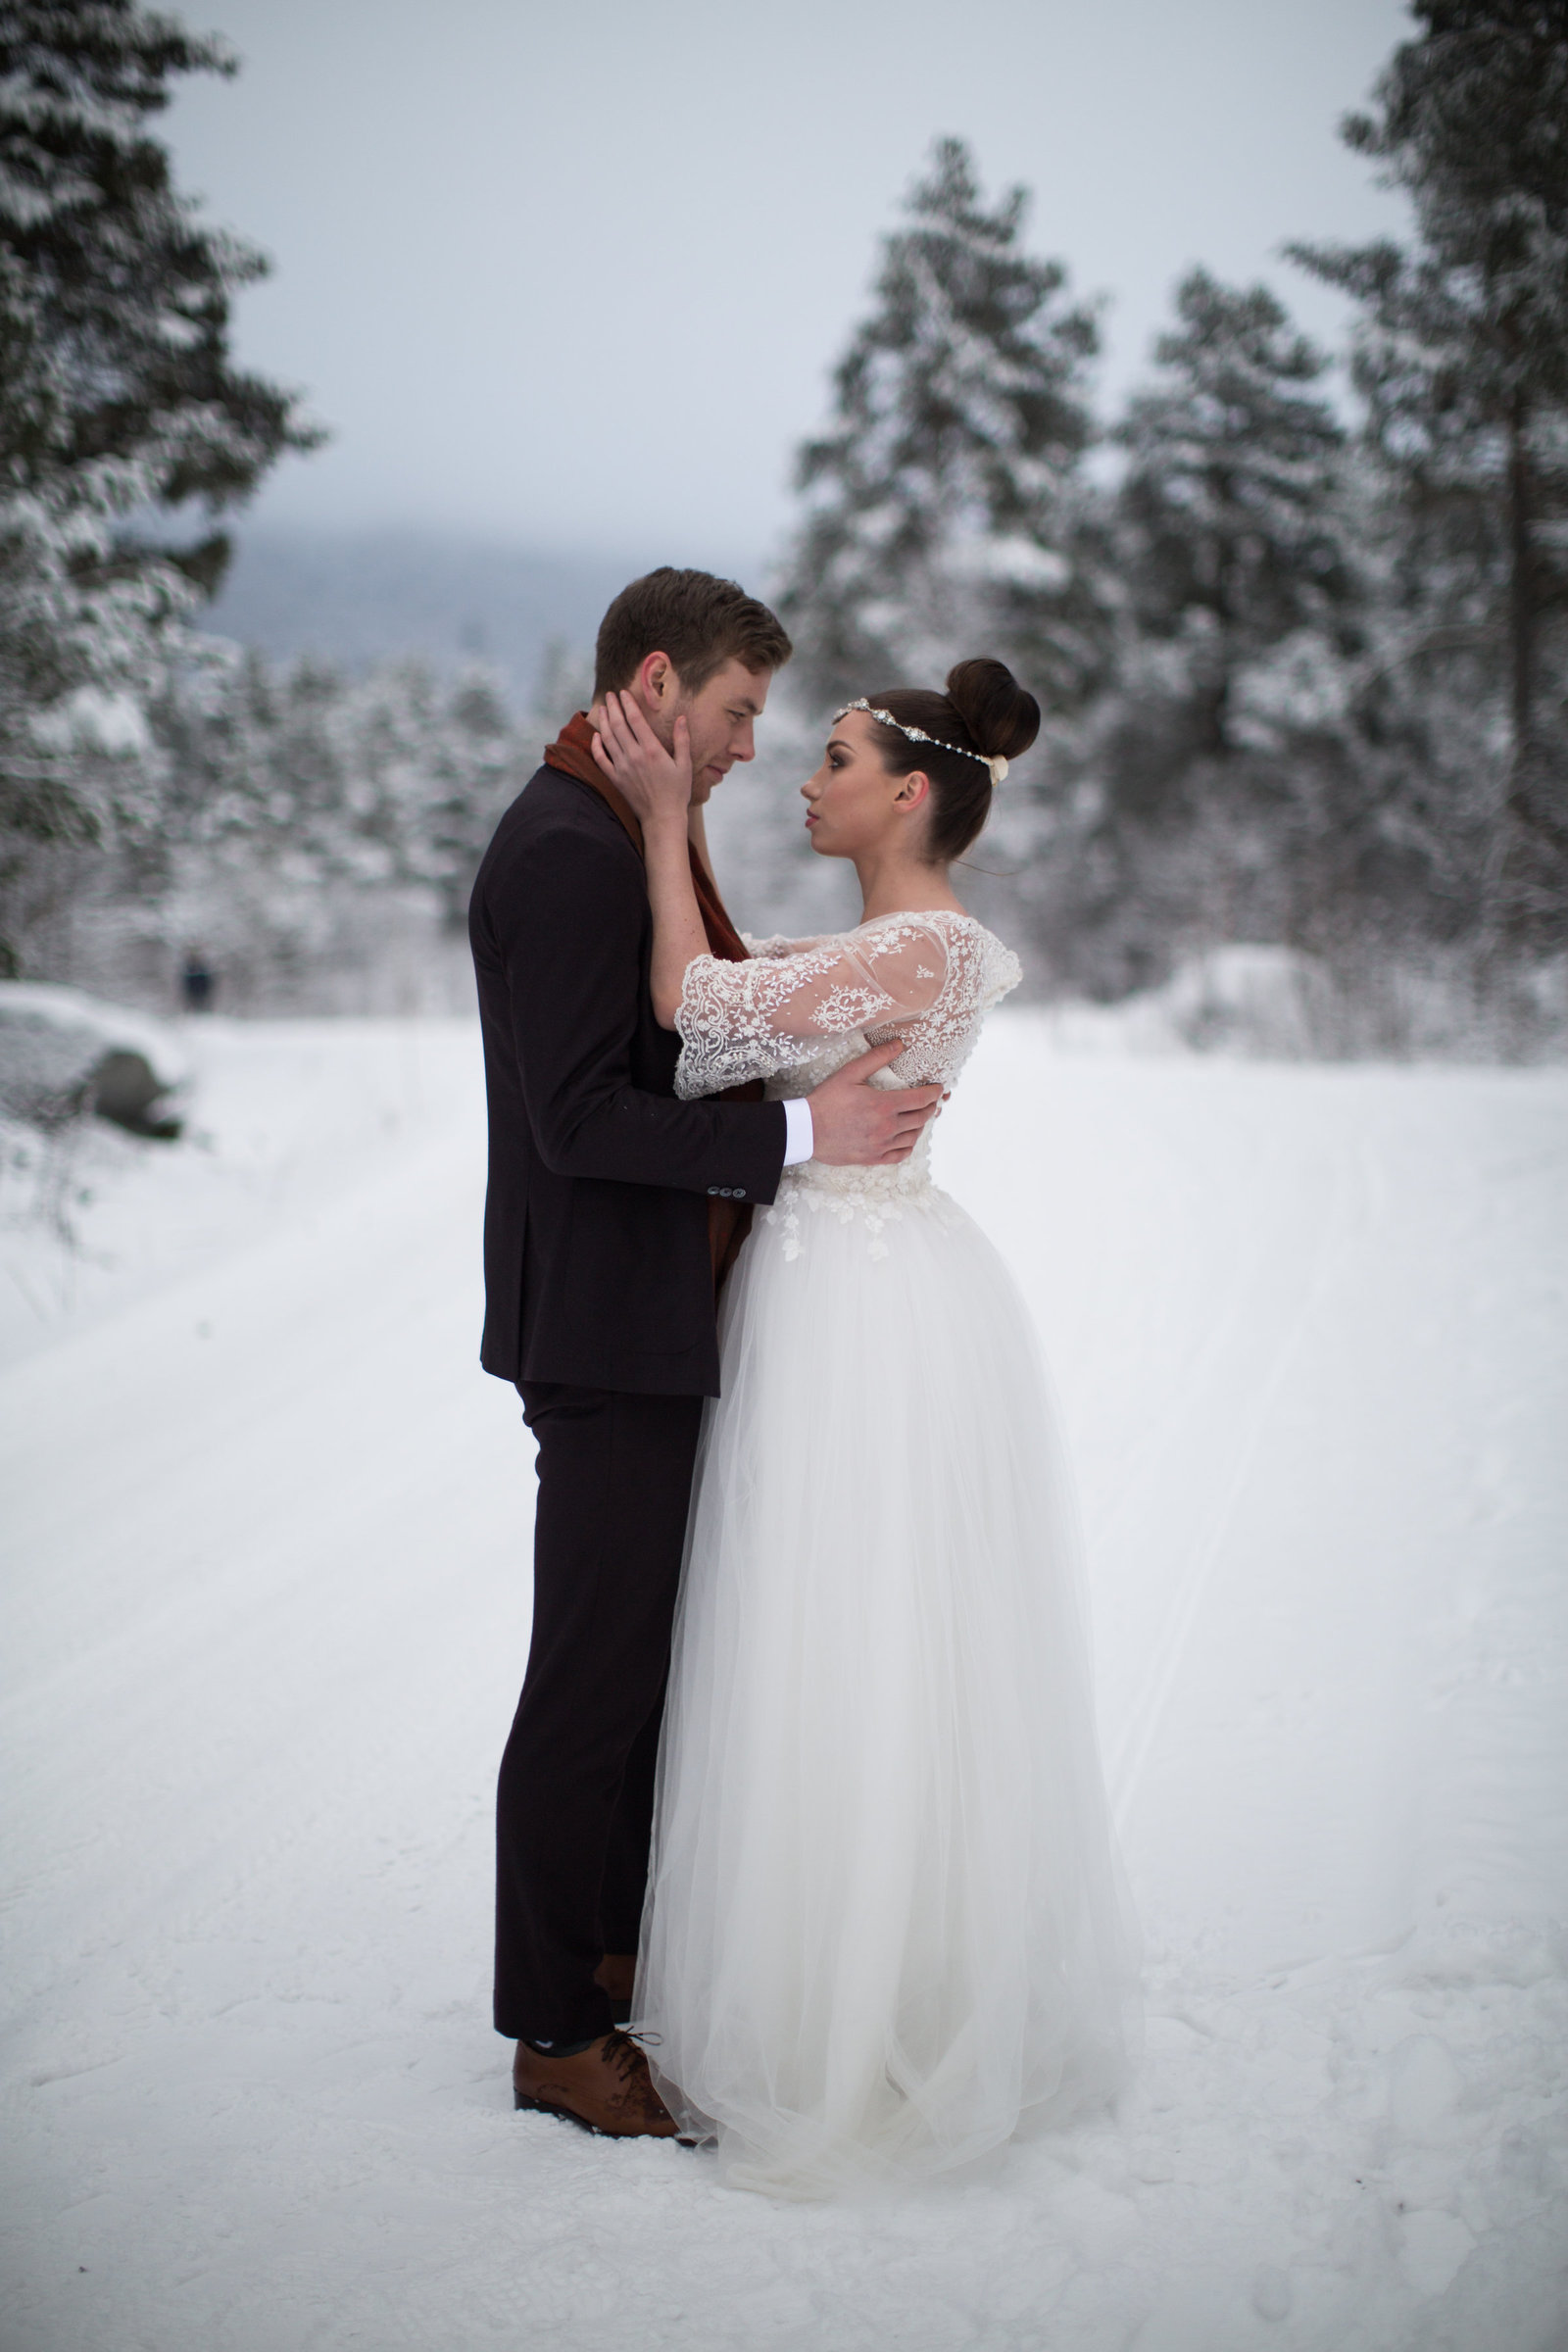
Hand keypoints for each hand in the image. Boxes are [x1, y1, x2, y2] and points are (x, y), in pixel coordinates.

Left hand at [592, 691, 692, 827]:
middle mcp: (634, 756)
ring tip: (602, 709)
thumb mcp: (685, 765)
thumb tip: (681, 718)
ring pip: (607, 739)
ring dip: (603, 722)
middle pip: (618, 725)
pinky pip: (601, 759)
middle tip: (610, 696)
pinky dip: (596, 746)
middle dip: (613, 707)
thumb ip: (682, 740)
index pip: (635, 719)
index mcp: (651, 750)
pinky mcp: (615, 779)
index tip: (623, 693)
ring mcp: (622, 768)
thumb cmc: (677, 792)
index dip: (628, 704)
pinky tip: (596, 736)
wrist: (662, 818)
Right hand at [806, 1040, 943, 1166]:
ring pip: (913, 1137)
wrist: (806, 1130)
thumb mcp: (849, 1073)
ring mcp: (881, 1145)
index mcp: (884, 1105)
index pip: (921, 1099)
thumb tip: (899, 1044)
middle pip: (921, 1118)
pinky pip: (900, 1155)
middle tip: (932, 1101)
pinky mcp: (873, 1158)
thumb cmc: (826, 1100)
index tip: (938, 1088)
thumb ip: (876, 1058)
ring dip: (921, 1125)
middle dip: (930, 1107)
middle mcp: (887, 1127)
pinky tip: (908, 1139)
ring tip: (920, 1117)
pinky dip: (909, 1146)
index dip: (934, 1092)